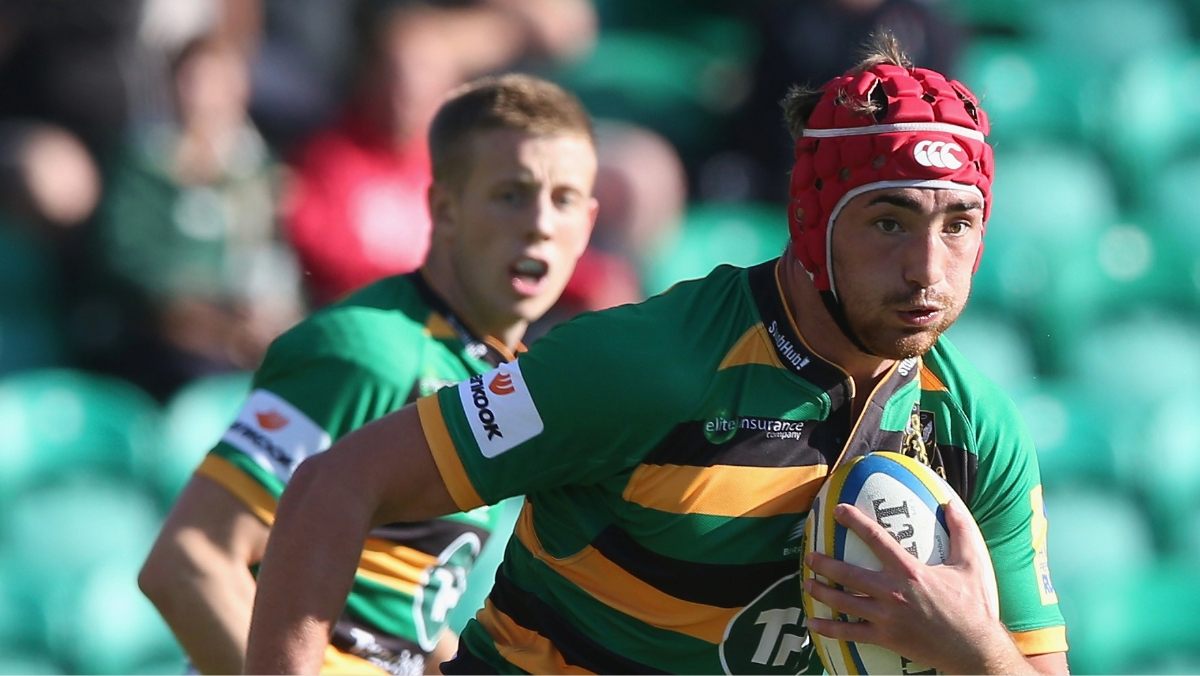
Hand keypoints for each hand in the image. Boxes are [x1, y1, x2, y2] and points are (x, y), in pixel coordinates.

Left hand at [804, 497, 1009, 673]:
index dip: (855, 521)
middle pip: (848, 573)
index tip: (838, 511)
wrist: (975, 650)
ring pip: (843, 602)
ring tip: (807, 583)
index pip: (876, 539)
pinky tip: (813, 624)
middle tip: (810, 555)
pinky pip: (850, 633)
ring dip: (821, 592)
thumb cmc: (975, 606)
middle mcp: (892, 592)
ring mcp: (885, 617)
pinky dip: (829, 629)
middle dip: (825, 563)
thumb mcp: (974, 564)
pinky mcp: (885, 638)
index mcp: (910, 571)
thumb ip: (962, 530)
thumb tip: (950, 501)